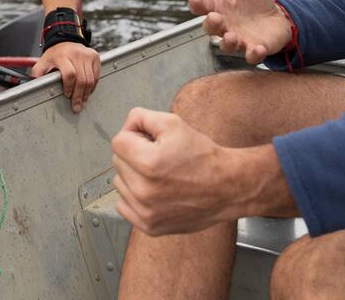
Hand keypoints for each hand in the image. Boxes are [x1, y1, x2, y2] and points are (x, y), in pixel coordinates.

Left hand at [31, 41, 99, 112]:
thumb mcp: (42, 62)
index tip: (67, 95)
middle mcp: (76, 54)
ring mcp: (86, 54)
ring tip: (83, 102)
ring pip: (90, 79)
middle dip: (79, 96)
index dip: (69, 87)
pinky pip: (96, 75)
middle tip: (77, 106)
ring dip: (87, 93)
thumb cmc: (54, 55)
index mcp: (61, 56)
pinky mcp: (94, 56)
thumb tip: (34, 87)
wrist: (65, 40)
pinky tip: (87, 91)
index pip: (69, 74)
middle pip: (81, 79)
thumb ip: (38, 74)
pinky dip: (93, 86)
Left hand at [111, 107, 237, 235]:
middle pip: (118, 162)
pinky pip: (124, 206)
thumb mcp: (173, 123)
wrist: (226, 188)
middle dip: (134, 155)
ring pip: (119, 184)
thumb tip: (126, 126)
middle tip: (158, 157)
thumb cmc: (203, 157)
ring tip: (159, 175)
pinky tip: (154, 191)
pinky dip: (134, 197)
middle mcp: (143, 191)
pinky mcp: (149, 226)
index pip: (118, 142)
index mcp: (148, 163)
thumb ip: (141, 117)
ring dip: (133, 176)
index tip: (149, 141)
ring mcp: (145, 212)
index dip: (135, 136)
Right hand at [188, 0, 291, 62]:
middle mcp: (225, 25)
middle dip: (211, 25)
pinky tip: (257, 49)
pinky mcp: (255, 49)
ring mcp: (239, 39)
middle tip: (215, 18)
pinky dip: (253, 54)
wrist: (277, 17)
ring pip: (227, 45)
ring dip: (228, 42)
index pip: (201, 7)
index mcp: (218, 7)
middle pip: (210, 28)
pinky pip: (251, 55)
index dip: (196, 4)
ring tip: (232, 36)